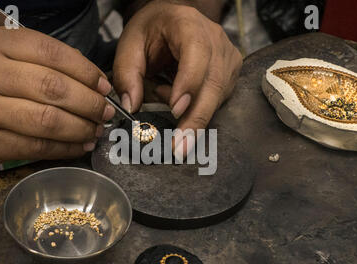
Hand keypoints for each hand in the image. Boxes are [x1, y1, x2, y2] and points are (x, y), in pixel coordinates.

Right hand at [0, 27, 114, 170]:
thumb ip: (40, 62)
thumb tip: (91, 80)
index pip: (51, 52)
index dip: (85, 70)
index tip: (103, 85)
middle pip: (54, 88)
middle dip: (90, 102)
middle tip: (106, 111)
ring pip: (49, 120)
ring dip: (81, 128)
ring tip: (96, 129)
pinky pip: (38, 146)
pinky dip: (66, 148)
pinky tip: (80, 145)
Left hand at [113, 0, 241, 133]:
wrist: (171, 22)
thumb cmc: (151, 31)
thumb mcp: (130, 45)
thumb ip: (127, 75)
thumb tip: (131, 107)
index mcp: (189, 24)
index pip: (197, 53)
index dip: (189, 83)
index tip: (175, 110)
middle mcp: (215, 40)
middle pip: (213, 83)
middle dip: (196, 119)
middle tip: (180, 148)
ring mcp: (227, 58)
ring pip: (218, 97)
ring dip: (192, 116)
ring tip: (168, 113)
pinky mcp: (229, 74)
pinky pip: (218, 101)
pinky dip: (196, 110)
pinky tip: (178, 104)